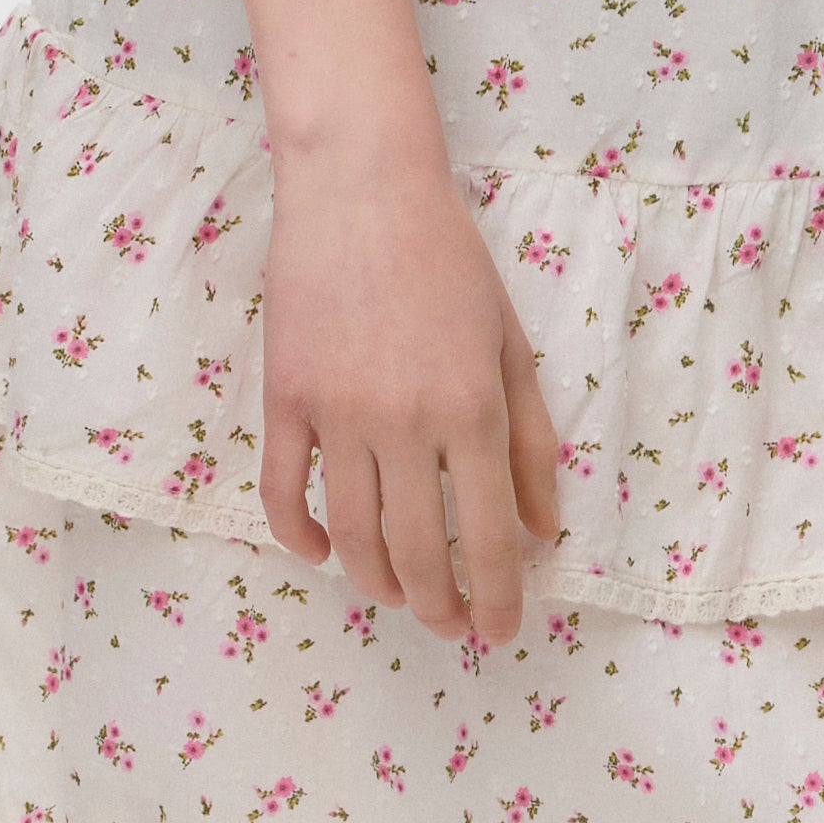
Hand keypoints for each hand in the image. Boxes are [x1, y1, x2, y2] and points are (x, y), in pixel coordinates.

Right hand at [258, 133, 567, 645]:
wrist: (362, 190)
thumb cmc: (449, 261)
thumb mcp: (511, 347)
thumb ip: (530, 443)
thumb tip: (541, 529)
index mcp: (473, 412)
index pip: (485, 536)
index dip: (495, 597)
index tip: (498, 632)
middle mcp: (405, 424)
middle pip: (416, 552)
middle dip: (437, 606)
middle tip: (447, 628)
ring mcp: (337, 414)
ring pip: (350, 533)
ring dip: (374, 582)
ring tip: (394, 597)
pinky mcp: (285, 398)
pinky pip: (282, 489)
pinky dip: (297, 536)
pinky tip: (320, 556)